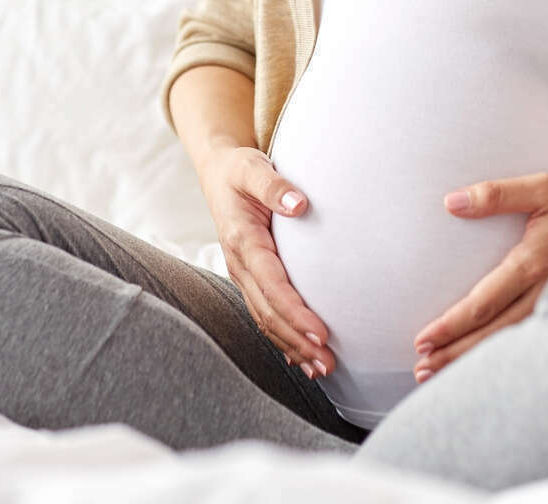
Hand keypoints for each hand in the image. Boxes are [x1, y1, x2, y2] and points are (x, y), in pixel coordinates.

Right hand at [197, 145, 335, 377]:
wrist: (219, 174)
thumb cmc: (240, 171)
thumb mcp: (253, 168)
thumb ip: (274, 186)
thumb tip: (299, 204)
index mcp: (243, 242)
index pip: (272, 286)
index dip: (295, 313)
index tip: (321, 332)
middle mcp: (240, 265)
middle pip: (269, 313)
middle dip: (297, 341)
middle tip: (328, 363)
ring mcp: (242, 276)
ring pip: (266, 320)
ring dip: (292, 347)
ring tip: (321, 368)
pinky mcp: (250, 280)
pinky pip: (264, 315)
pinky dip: (283, 339)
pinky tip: (301, 358)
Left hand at [410, 172, 547, 381]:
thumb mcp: (546, 186)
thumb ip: (497, 194)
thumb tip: (451, 202)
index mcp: (535, 263)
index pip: (484, 303)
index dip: (451, 325)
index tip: (422, 340)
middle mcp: (547, 291)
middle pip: (492, 334)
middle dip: (454, 354)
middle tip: (420, 369)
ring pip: (512, 342)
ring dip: (475, 360)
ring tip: (441, 374)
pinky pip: (535, 338)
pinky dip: (507, 355)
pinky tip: (488, 365)